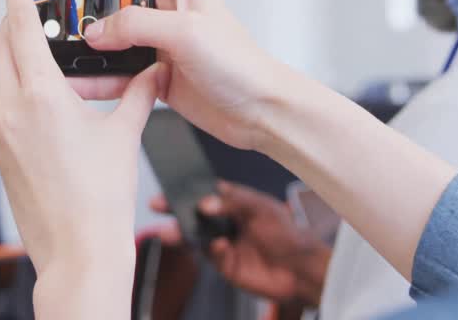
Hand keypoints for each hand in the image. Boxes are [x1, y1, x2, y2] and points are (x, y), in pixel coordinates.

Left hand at [0, 0, 161, 316]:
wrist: (79, 254)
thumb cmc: (102, 200)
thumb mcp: (124, 136)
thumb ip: (139, 95)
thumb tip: (156, 72)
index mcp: (42, 97)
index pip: (20, 28)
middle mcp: (12, 111)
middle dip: (12, 23)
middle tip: (32, 8)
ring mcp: (1, 135)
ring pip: (0, 79)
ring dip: (17, 59)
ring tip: (48, 55)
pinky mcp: (2, 156)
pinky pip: (5, 108)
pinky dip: (21, 92)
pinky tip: (50, 102)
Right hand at [81, 0, 284, 150]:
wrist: (258, 112)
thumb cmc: (240, 63)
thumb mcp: (186, 31)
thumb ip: (136, 25)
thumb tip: (96, 30)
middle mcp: (164, 6)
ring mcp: (156, 40)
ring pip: (109, 31)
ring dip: (86, 38)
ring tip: (55, 39)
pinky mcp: (152, 72)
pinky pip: (115, 70)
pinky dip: (95, 76)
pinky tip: (76, 80)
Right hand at [151, 183, 330, 307]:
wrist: (301, 270)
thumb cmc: (287, 233)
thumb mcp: (262, 208)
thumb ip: (234, 201)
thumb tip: (204, 203)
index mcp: (235, 204)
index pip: (206, 192)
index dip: (187, 190)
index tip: (169, 186)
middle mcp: (227, 222)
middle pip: (195, 214)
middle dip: (175, 210)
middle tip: (156, 206)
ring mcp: (225, 243)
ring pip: (197, 236)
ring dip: (182, 233)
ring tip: (167, 232)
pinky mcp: (226, 265)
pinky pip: (212, 255)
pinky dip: (213, 249)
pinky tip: (220, 246)